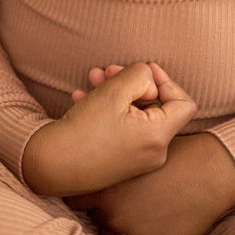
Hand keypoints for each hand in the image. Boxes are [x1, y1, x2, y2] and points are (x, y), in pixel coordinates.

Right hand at [21, 61, 196, 196]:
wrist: (50, 166)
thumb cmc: (84, 128)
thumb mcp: (114, 90)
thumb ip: (139, 75)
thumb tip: (149, 79)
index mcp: (159, 137)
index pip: (184, 103)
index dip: (166, 79)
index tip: (143, 69)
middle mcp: (154, 153)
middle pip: (157, 106)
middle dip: (132, 82)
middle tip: (109, 70)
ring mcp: (138, 161)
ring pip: (136, 115)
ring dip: (116, 92)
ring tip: (92, 79)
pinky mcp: (120, 163)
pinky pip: (124, 129)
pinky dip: (109, 111)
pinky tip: (82, 98)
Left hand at [67, 131, 234, 234]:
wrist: (210, 173)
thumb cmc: (173, 154)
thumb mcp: (136, 148)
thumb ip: (108, 158)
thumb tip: (80, 141)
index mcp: (105, 186)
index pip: (73, 197)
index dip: (80, 190)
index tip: (89, 185)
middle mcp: (112, 213)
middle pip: (94, 216)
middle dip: (102, 207)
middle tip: (121, 195)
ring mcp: (132, 234)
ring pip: (115, 231)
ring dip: (123, 220)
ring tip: (142, 204)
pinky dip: (145, 232)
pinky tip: (158, 216)